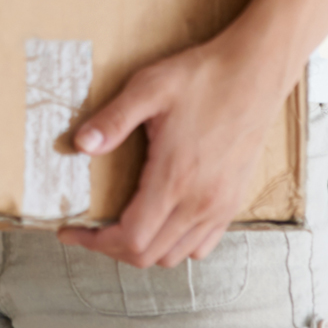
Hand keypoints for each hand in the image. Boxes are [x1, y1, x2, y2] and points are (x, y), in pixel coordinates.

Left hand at [56, 32, 295, 268]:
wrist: (256, 72)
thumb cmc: (204, 78)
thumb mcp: (149, 88)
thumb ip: (113, 120)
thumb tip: (80, 145)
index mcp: (174, 179)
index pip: (131, 239)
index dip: (95, 242)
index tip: (72, 231)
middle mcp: (200, 202)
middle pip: (149, 255)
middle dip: (112, 248)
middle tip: (89, 229)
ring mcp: (220, 206)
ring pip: (175, 255)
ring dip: (143, 249)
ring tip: (120, 227)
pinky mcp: (233, 200)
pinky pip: (202, 244)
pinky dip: (176, 245)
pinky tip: (160, 221)